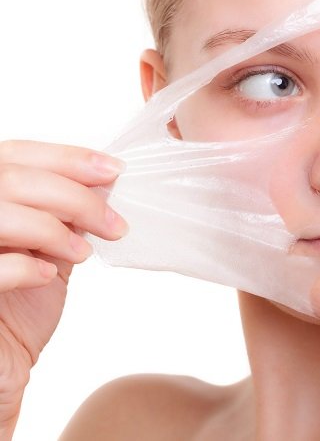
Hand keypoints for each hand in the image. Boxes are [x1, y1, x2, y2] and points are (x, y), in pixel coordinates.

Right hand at [0, 140, 126, 438]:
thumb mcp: (52, 248)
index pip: (18, 154)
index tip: (114, 170)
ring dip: (54, 230)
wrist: (5, 359)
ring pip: (2, 213)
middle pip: (15, 179)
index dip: (67, 157)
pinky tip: (46, 275)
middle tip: (115, 224)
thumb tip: (105, 179)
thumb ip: (68, 214)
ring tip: (83, 252)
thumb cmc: (25, 304)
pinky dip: (25, 265)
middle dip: (76, 197)